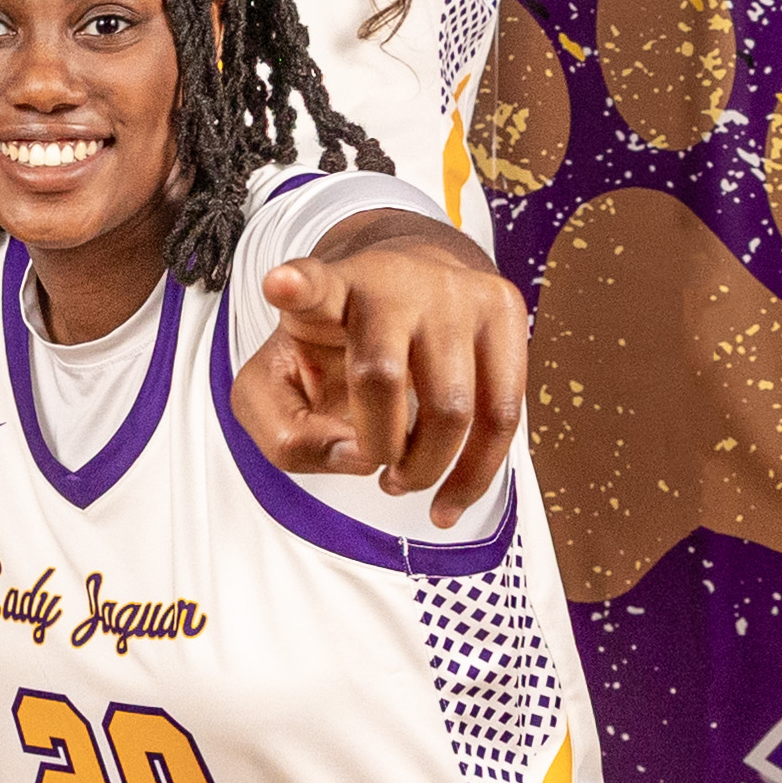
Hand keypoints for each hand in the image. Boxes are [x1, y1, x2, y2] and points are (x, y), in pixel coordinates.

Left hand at [234, 238, 524, 524]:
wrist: (407, 291)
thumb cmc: (334, 351)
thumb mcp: (279, 385)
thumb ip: (286, 435)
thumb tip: (356, 457)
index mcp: (329, 291)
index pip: (312, 287)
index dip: (297, 287)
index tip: (281, 285)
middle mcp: (392, 281)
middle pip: (382, 378)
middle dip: (376, 444)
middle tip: (371, 460)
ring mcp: (453, 291)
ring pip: (452, 407)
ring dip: (425, 467)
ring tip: (402, 478)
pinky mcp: (502, 309)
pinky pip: (502, 414)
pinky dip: (475, 474)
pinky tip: (447, 502)